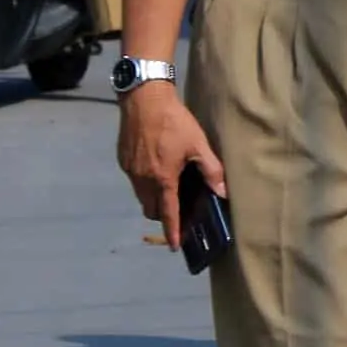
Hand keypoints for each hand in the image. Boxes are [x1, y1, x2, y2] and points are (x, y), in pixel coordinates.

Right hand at [117, 84, 220, 249]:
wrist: (144, 100)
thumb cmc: (175, 122)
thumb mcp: (199, 145)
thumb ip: (212, 170)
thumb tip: (223, 192)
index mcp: (163, 178)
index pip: (168, 213)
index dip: (172, 230)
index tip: (175, 245)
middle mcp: (142, 179)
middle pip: (151, 209)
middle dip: (164, 215)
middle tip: (179, 213)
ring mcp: (130, 170)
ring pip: (141, 196)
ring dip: (154, 200)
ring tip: (170, 193)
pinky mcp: (123, 160)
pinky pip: (135, 182)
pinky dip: (146, 185)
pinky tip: (158, 173)